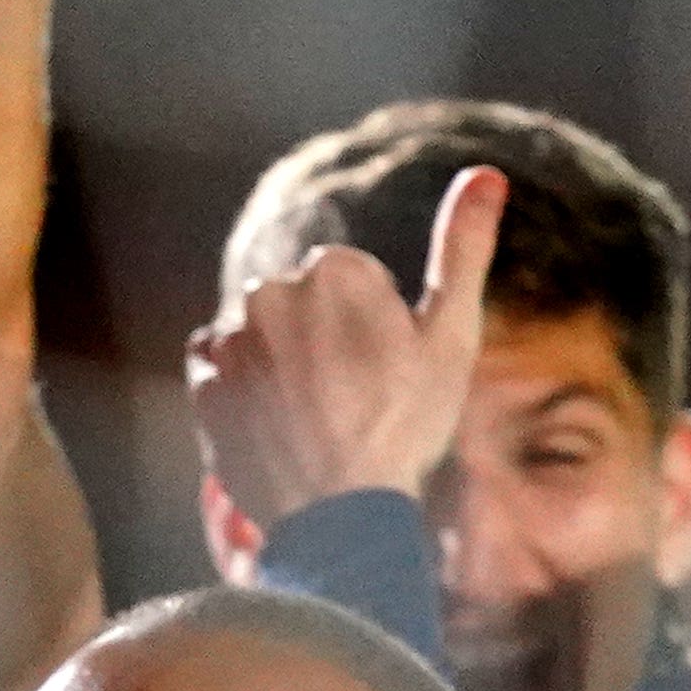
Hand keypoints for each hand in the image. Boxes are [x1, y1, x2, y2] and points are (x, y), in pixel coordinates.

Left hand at [187, 167, 505, 533]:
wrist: (341, 518)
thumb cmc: (406, 427)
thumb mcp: (451, 336)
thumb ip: (464, 248)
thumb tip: (487, 172)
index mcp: (333, 268)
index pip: (348, 280)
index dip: (372, 327)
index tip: (383, 372)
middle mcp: (271, 290)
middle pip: (301, 304)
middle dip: (322, 339)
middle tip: (350, 401)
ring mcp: (232, 339)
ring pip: (262, 334)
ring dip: (281, 362)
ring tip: (313, 417)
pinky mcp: (204, 385)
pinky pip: (219, 368)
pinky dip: (241, 388)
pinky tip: (274, 422)